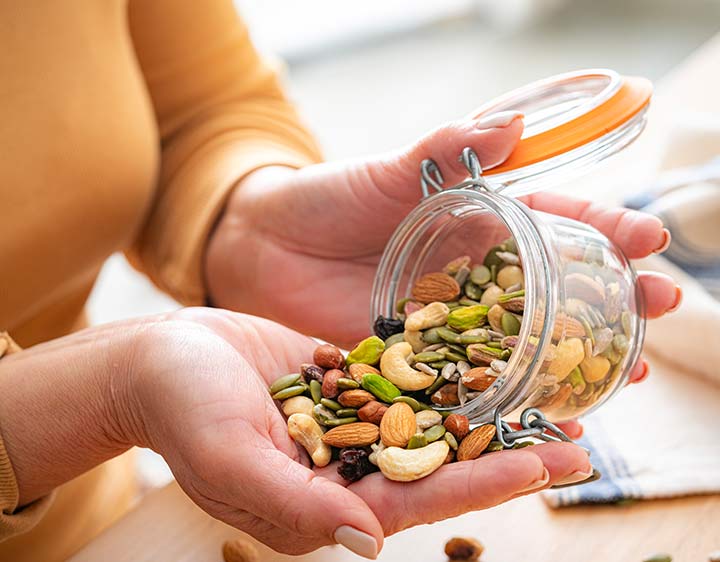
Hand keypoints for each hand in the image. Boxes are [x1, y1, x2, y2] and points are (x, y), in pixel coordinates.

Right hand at [125, 308, 591, 556]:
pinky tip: (486, 354)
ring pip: (431, 419)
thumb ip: (295, 507)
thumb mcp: (232, 461)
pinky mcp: (345, 379)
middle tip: (576, 439)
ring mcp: (351, 421)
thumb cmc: (182, 411)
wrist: (160, 358)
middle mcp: (349, 466)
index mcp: (327, 501)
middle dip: (506, 452)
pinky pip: (404, 377)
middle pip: (441, 463)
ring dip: (486, 409)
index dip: (485, 484)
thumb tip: (366, 542)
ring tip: (548, 395)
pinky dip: (446, 369)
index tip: (547, 465)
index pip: (420, 498)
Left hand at [207, 113, 679, 351]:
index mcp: (474, 222)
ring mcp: (449, 317)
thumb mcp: (390, 170)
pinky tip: (549, 415)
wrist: (268, 245)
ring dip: (575, 356)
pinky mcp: (418, 354)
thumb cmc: (329, 197)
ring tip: (628, 375)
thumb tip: (513, 123)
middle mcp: (472, 273)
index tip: (648, 241)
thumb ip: (447, 151)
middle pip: (554, 288)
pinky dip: (510, 396)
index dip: (601, 231)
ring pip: (524, 339)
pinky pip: (472, 378)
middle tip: (659, 313)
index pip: (552, 224)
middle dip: (609, 298)